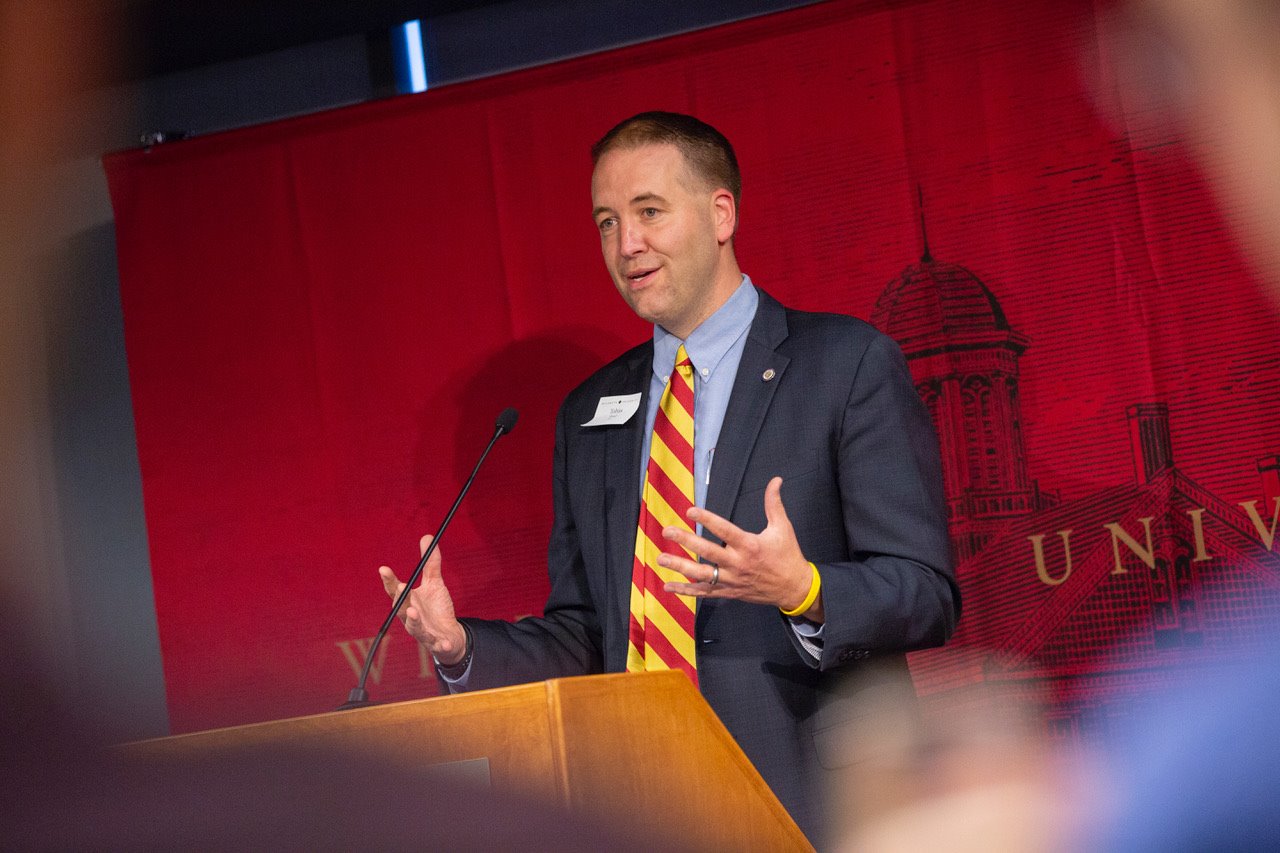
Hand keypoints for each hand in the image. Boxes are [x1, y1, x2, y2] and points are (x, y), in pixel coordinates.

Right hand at [378, 534, 467, 664]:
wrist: (449, 636)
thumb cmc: (437, 609)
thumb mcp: (435, 583)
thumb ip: (430, 563)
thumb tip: (427, 536)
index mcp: (408, 602)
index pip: (395, 591)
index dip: (389, 580)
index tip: (383, 568)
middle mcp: (411, 617)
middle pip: (402, 608)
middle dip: (400, 598)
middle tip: (401, 586)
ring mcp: (422, 631)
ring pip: (415, 627)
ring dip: (413, 620)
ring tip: (412, 612)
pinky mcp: (436, 643)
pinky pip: (437, 644)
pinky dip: (440, 644)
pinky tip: (444, 643)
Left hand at [660, 476, 822, 621]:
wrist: (794, 588)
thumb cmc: (788, 555)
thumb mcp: (783, 527)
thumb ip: (774, 503)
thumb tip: (776, 480)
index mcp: (750, 546)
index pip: (724, 530)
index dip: (707, 520)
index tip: (690, 511)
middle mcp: (738, 564)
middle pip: (708, 552)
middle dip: (686, 541)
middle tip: (667, 531)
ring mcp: (732, 580)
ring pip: (702, 574)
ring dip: (680, 567)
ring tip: (661, 558)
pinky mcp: (729, 592)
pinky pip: (705, 592)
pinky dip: (686, 590)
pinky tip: (668, 586)